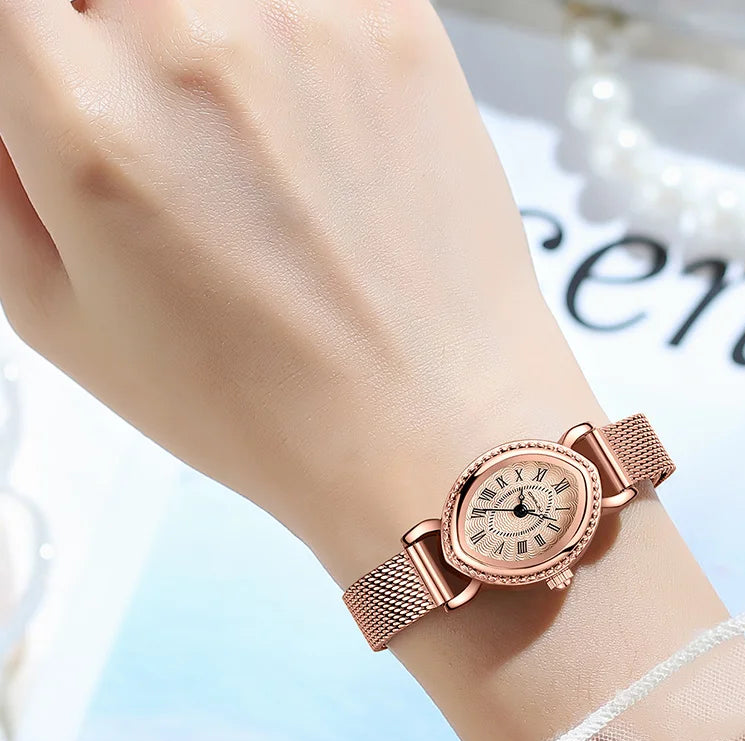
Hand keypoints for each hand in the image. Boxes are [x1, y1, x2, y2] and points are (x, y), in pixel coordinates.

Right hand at [0, 0, 598, 583]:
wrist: (430, 423)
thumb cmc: (264, 405)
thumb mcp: (63, 318)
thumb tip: (8, 84)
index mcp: (88, 119)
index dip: (33, 40)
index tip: (55, 70)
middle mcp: (193, 41)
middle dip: (106, 33)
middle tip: (150, 113)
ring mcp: (309, 17)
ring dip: (202, 33)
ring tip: (243, 130)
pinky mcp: (400, 22)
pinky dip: (292, 31)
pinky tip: (307, 114)